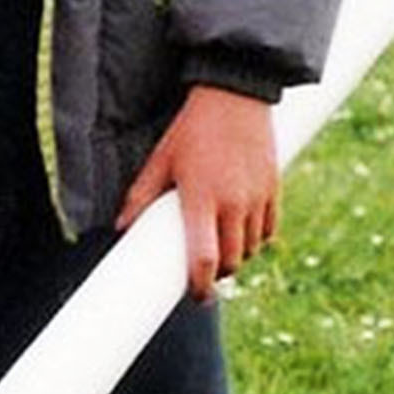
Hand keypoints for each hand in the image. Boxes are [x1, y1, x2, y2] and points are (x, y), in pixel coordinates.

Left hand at [116, 84, 278, 300]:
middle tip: (203, 274)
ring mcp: (256, 199)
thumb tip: (120, 228)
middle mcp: (232, 203)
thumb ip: (141, 196)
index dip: (200, 285)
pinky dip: (256, 240)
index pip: (204, 258)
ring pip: (251, 250)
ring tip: (219, 251)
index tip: (195, 297)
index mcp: (200, 198)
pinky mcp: (273, 191)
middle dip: (217, 274)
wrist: (233, 97)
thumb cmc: (190, 129)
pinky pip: (268, 232)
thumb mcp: (161, 159)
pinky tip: (240, 234)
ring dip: (236, 257)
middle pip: (230, 261)